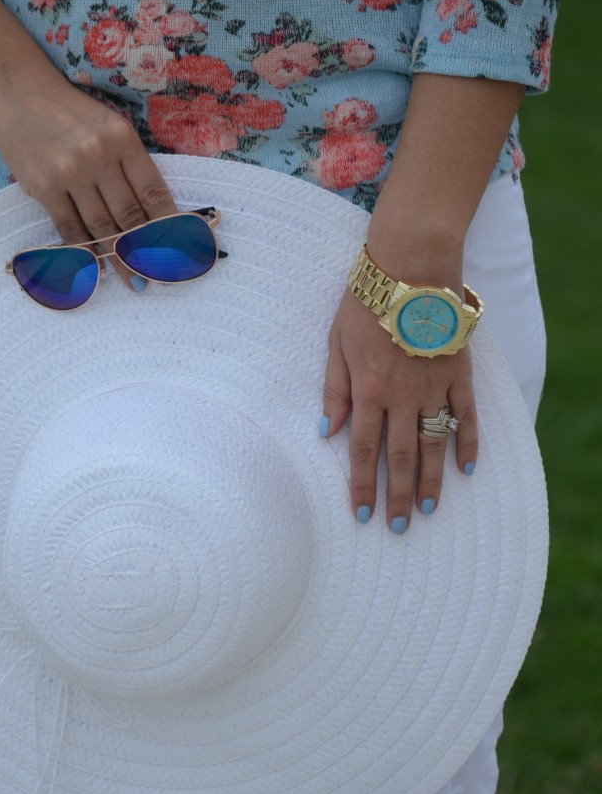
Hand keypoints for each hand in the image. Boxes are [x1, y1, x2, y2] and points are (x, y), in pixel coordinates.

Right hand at [0, 62, 176, 288]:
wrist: (12, 87)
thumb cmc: (65, 109)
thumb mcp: (106, 124)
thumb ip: (126, 162)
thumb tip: (149, 211)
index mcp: (123, 138)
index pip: (154, 192)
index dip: (169, 227)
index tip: (179, 250)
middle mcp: (100, 156)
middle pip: (131, 216)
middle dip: (148, 251)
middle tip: (161, 276)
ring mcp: (71, 173)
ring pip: (103, 227)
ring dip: (121, 258)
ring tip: (135, 281)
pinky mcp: (44, 187)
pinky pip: (70, 229)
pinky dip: (86, 253)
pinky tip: (98, 270)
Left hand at [321, 286, 477, 531]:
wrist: (410, 266)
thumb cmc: (365, 301)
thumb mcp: (336, 343)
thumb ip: (334, 389)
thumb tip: (326, 430)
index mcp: (369, 390)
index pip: (363, 450)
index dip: (362, 486)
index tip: (362, 514)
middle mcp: (403, 396)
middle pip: (401, 456)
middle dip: (399, 496)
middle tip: (400, 527)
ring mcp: (434, 385)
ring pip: (434, 443)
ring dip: (432, 480)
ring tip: (430, 510)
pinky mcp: (458, 371)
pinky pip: (466, 415)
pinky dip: (468, 443)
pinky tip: (466, 468)